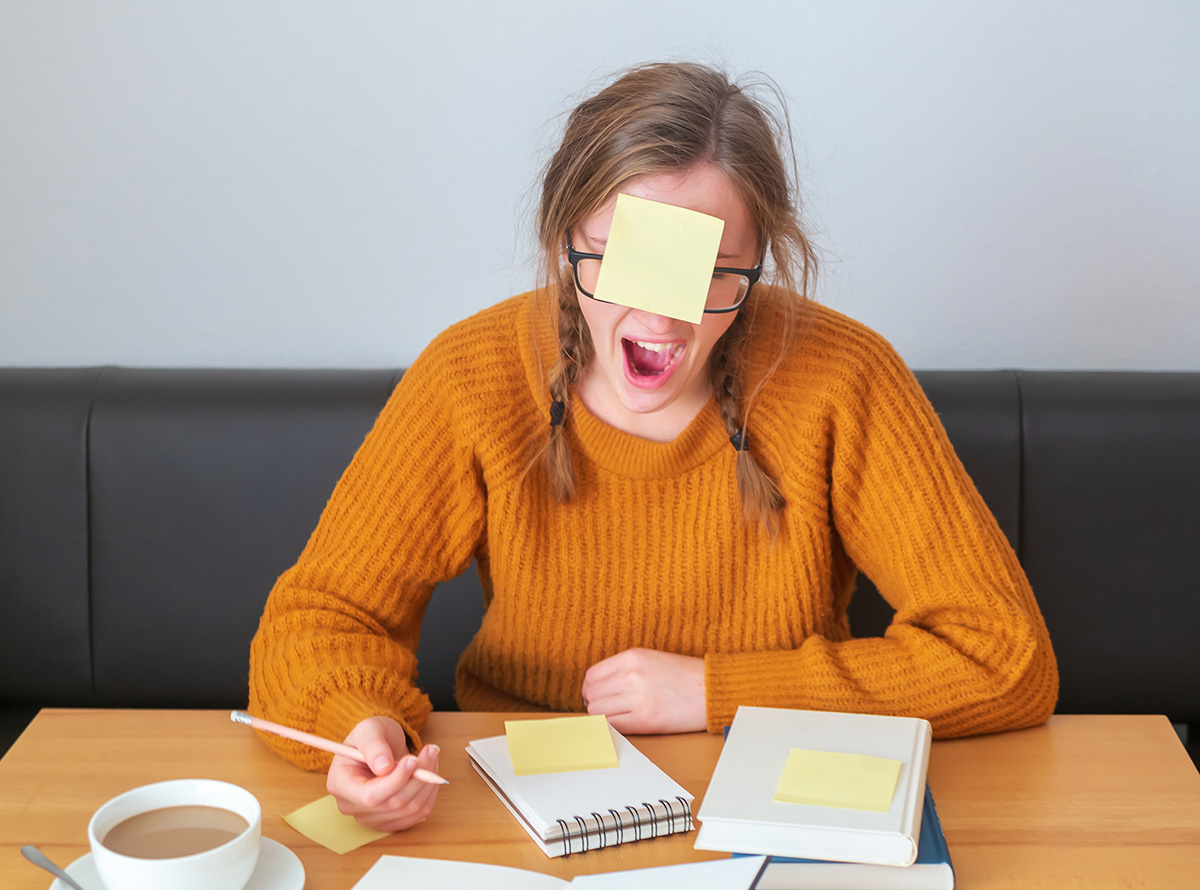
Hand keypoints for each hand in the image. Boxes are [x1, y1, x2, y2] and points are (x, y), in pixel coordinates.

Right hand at [326, 716, 441, 831]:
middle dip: (417, 777)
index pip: (369, 795)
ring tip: (431, 755)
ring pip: (410, 809)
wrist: (380, 747)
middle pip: (393, 803)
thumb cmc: (371, 736)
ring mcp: (372, 818)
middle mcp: (352, 807)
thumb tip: (384, 767)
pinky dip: (429, 792)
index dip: (395, 781)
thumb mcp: (369, 729)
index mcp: (340, 784)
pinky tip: (430, 771)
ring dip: (427, 782)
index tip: (413, 759)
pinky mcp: (391, 821)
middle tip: (431, 750)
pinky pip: (418, 814)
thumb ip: (374, 745)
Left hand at [581, 648, 705, 733]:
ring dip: (602, 717)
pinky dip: (611, 728)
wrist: (712, 690)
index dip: (591, 688)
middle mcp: (632, 675)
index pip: (592, 675)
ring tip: (617, 717)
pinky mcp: (646, 720)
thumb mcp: (651, 659)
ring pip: (597, 711)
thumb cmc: (684, 676)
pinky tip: (621, 725)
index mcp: (632, 657)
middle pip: (592, 694)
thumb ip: (624, 668)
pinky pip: (612, 726)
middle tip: (606, 708)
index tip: (596, 695)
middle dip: (594, 703)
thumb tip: (597, 687)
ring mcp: (638, 698)